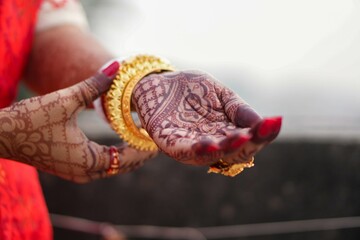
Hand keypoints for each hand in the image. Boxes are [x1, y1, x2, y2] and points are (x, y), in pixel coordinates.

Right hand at [0, 61, 156, 182]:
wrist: (0, 135)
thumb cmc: (30, 120)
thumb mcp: (65, 100)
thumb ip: (94, 84)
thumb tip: (117, 66)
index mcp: (89, 161)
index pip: (129, 158)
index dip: (146, 148)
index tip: (159, 136)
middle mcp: (86, 173)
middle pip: (123, 166)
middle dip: (140, 153)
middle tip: (156, 138)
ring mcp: (77, 173)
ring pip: (112, 167)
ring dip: (127, 155)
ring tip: (142, 140)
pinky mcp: (69, 169)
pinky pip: (100, 166)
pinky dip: (113, 156)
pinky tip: (119, 144)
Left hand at [132, 70, 280, 165]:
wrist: (161, 82)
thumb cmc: (193, 90)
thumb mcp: (221, 95)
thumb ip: (239, 109)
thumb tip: (265, 123)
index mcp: (225, 134)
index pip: (248, 141)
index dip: (261, 135)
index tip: (275, 123)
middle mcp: (210, 144)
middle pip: (233, 152)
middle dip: (248, 143)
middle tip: (260, 131)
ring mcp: (191, 145)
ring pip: (211, 154)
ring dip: (226, 148)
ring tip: (241, 138)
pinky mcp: (169, 141)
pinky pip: (184, 150)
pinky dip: (197, 149)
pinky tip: (210, 143)